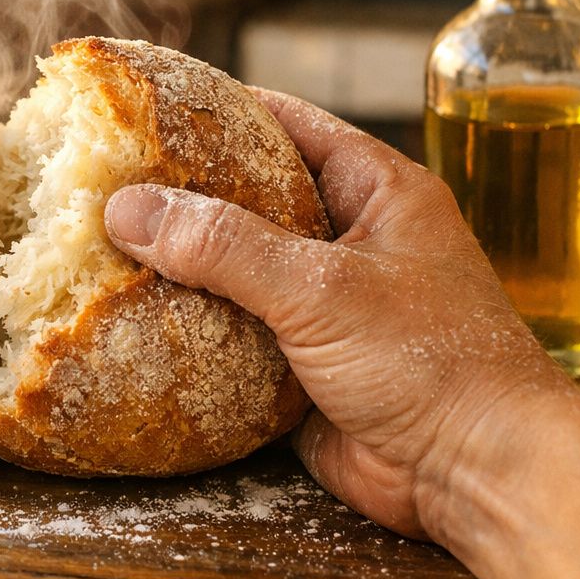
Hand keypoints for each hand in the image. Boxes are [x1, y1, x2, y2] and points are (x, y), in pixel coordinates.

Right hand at [103, 90, 568, 538]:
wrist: (478, 476)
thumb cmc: (433, 362)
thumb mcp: (324, 287)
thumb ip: (226, 246)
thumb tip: (128, 208)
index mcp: (379, 193)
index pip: (290, 125)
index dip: (222, 108)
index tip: (149, 103)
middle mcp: (353, 242)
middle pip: (253, 201)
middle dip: (186, 195)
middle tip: (108, 179)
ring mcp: (328, 308)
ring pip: (238, 273)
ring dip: (183, 268)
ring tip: (102, 244)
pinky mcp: (304, 369)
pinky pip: (235, 338)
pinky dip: (191, 332)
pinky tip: (131, 321)